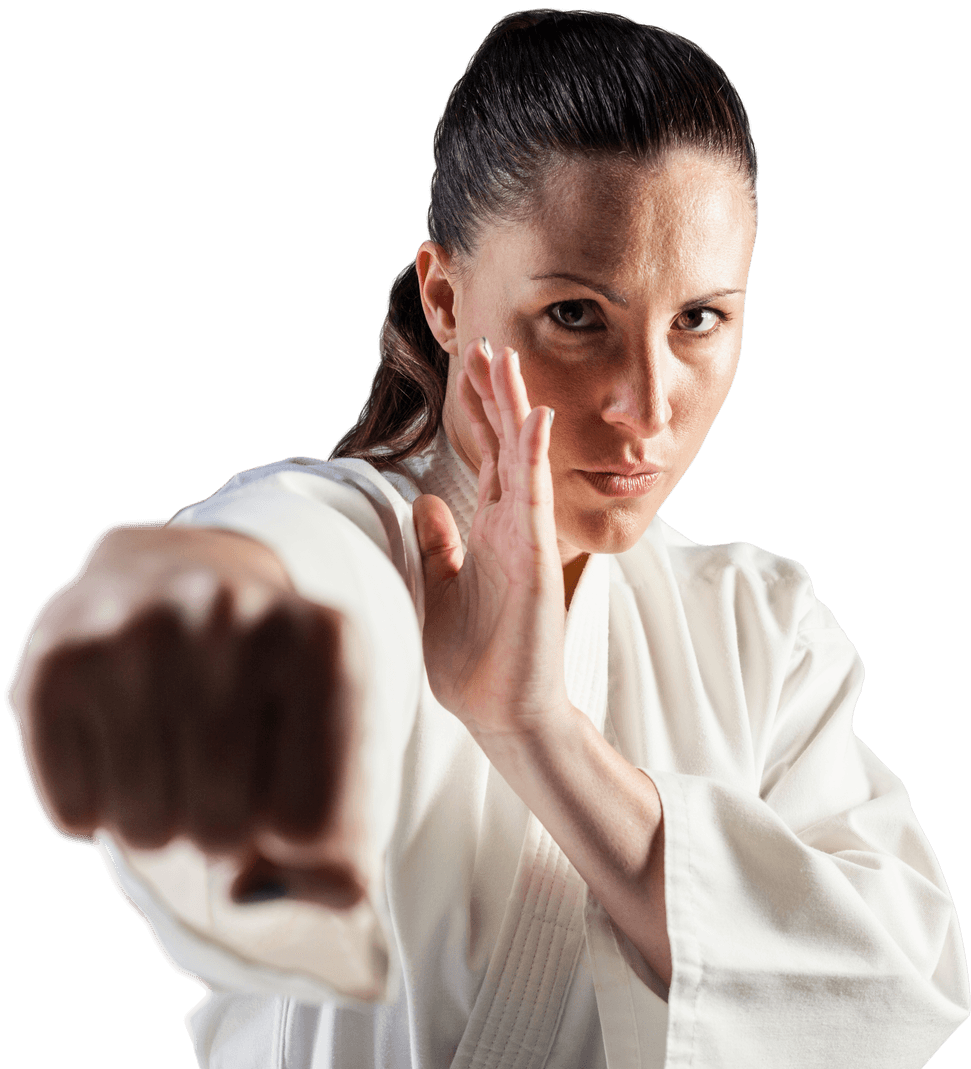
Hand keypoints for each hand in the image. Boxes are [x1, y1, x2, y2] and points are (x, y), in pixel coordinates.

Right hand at [11, 525, 366, 906]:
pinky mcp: (54, 659)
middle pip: (225, 833)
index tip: (287, 795)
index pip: (314, 830)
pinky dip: (96, 806)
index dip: (296, 843)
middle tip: (220, 768)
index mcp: (326, 641)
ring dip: (161, 821)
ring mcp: (139, 629)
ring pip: (147, 832)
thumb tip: (251, 896)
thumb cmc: (264, 689)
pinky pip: (76, 813)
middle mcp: (234, 616)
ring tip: (172, 751)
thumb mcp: (333, 744)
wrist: (168, 576)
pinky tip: (116, 736)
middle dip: (223, 829)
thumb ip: (337, 851)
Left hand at [413, 338, 571, 741]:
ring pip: (519, 457)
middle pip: (502, 445)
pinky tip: (533, 416)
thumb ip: (439, 544)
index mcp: (487, 530)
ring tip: (504, 359)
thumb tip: (423, 502)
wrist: (501, 710)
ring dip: (512, 407)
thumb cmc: (474, 658)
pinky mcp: (533, 555)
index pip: (484, 457)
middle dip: (494, 394)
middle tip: (486, 343)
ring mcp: (523, 536)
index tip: (467, 368)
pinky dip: (533, 454)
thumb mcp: (442, 588)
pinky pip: (533, 495)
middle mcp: (509, 525)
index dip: (476, 413)